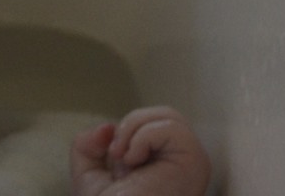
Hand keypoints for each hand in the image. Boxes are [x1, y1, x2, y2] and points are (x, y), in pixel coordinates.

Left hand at [71, 108, 211, 195]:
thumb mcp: (89, 171)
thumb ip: (89, 144)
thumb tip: (107, 126)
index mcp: (167, 165)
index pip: (156, 123)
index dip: (127, 132)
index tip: (115, 160)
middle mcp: (185, 164)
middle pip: (165, 113)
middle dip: (131, 125)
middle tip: (118, 155)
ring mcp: (193, 163)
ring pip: (169, 116)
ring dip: (135, 130)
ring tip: (125, 158)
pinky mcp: (195, 163)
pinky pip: (172, 128)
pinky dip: (143, 137)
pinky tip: (135, 162)